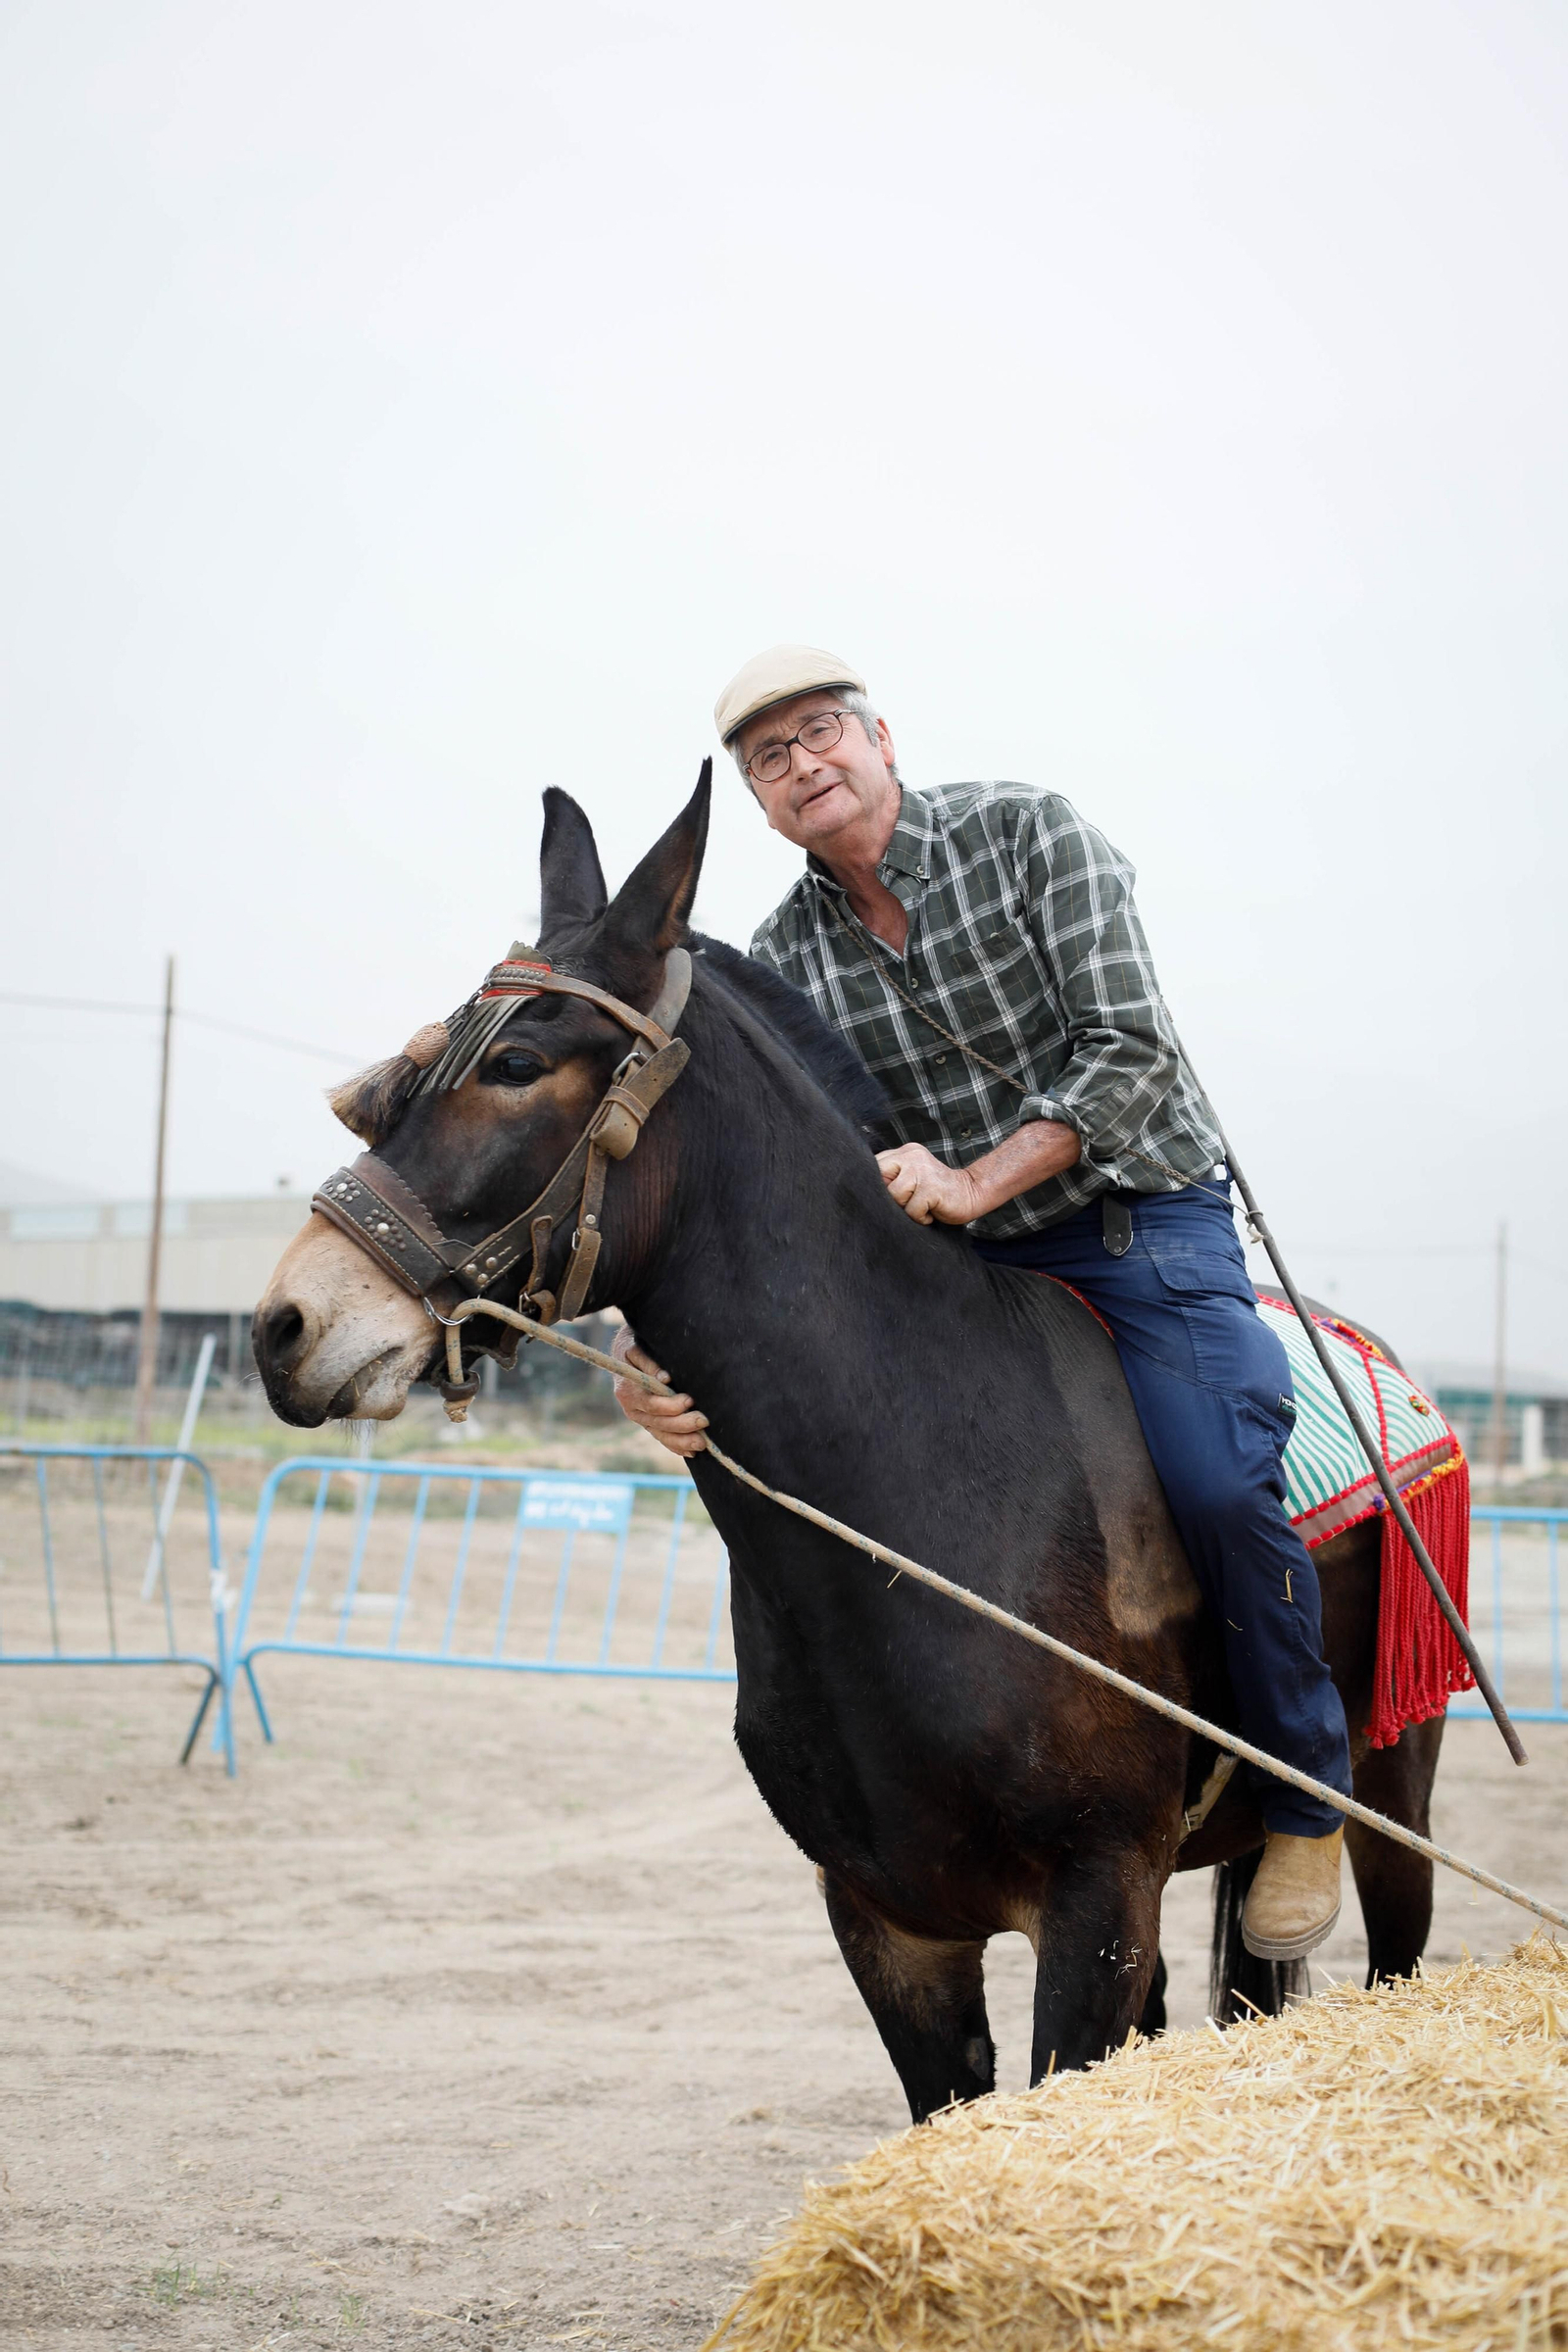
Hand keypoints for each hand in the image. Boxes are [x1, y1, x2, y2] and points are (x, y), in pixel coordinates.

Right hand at [610, 1327, 707, 1457]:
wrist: (622, 1354)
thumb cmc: (633, 1345)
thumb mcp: (635, 1347)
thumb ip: (648, 1362)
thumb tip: (664, 1378)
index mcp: (627, 1391)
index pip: (651, 1404)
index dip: (671, 1405)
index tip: (689, 1400)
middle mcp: (631, 1408)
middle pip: (659, 1422)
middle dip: (682, 1424)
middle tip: (704, 1421)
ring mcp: (640, 1418)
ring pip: (661, 1434)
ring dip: (682, 1440)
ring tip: (702, 1443)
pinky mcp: (647, 1422)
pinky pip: (661, 1438)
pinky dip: (676, 1445)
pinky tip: (691, 1451)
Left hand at [875, 1143, 980, 1226]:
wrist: (971, 1193)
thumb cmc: (937, 1191)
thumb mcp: (912, 1177)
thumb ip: (893, 1177)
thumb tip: (868, 1193)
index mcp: (905, 1152)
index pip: (875, 1166)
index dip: (878, 1185)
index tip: (893, 1195)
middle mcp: (912, 1156)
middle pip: (881, 1180)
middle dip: (892, 1197)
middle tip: (909, 1200)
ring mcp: (922, 1170)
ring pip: (895, 1196)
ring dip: (908, 1209)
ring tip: (922, 1205)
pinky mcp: (931, 1188)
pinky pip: (912, 1210)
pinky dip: (920, 1217)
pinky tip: (931, 1212)